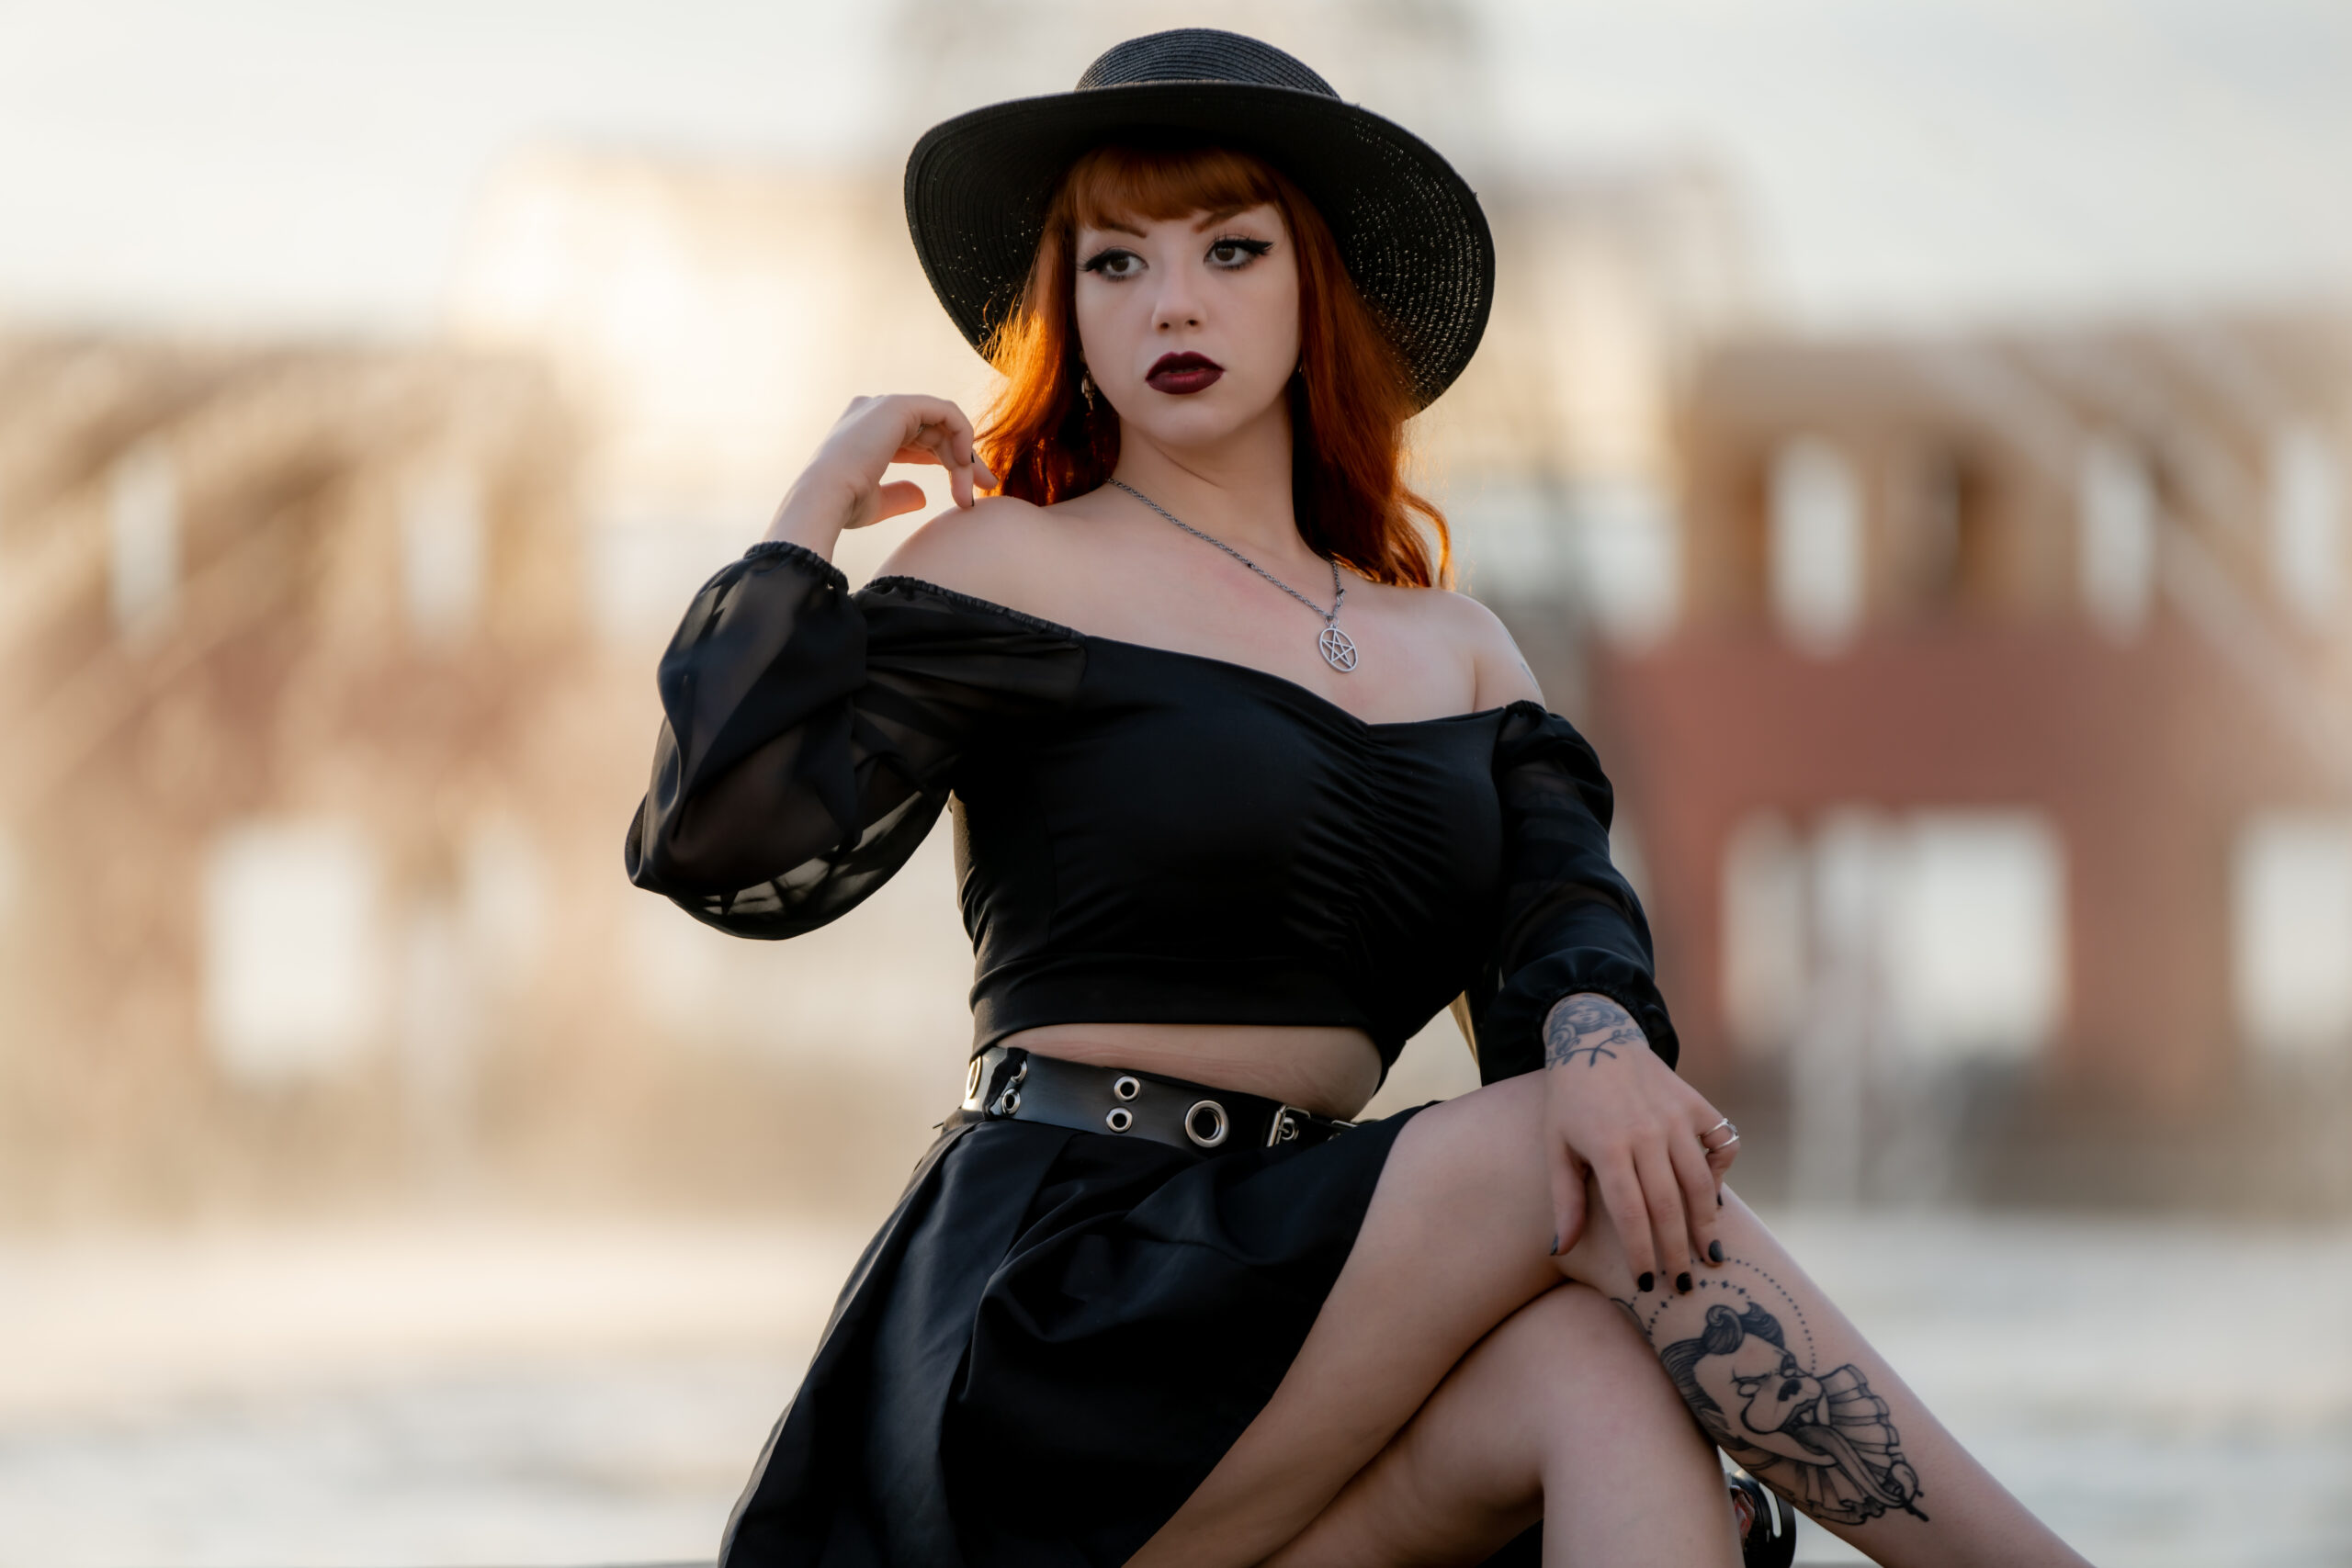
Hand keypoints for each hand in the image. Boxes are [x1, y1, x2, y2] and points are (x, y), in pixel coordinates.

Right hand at [764, 394, 998, 549]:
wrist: (825, 499)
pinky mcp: (898, 405)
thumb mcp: (874, 502)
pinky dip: (962, 434)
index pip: (919, 439)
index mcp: (866, 431)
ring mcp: (885, 405)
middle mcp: (874, 411)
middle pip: (936, 431)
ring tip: (971, 489)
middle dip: (964, 460)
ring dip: (963, 457)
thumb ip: (899, 495)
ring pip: (944, 425)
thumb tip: (923, 496)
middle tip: (986, 487)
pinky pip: (946, 412)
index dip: (947, 461)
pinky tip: (963, 463)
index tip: (967, 493)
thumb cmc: (843, 506)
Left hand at [1540, 993, 1735, 1292]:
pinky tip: (1713, 1196)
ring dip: (1707, 1223)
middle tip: (1685, 1286)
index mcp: (1608, 1146)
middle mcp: (1646, 1132)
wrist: (1597, 1039)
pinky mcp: (1695, 1103)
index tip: (1648, 1283)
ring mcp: (1676, 1116)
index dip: (1641, 1252)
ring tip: (1712, 1256)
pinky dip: (1722, 1170)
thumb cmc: (1570, 1101)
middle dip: (1678, 1251)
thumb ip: (1564, 1200)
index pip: (1631, 1213)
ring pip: (1700, 1181)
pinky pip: (1721, 1142)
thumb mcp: (1556, 1146)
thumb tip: (1561, 1249)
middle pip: (1669, 1205)